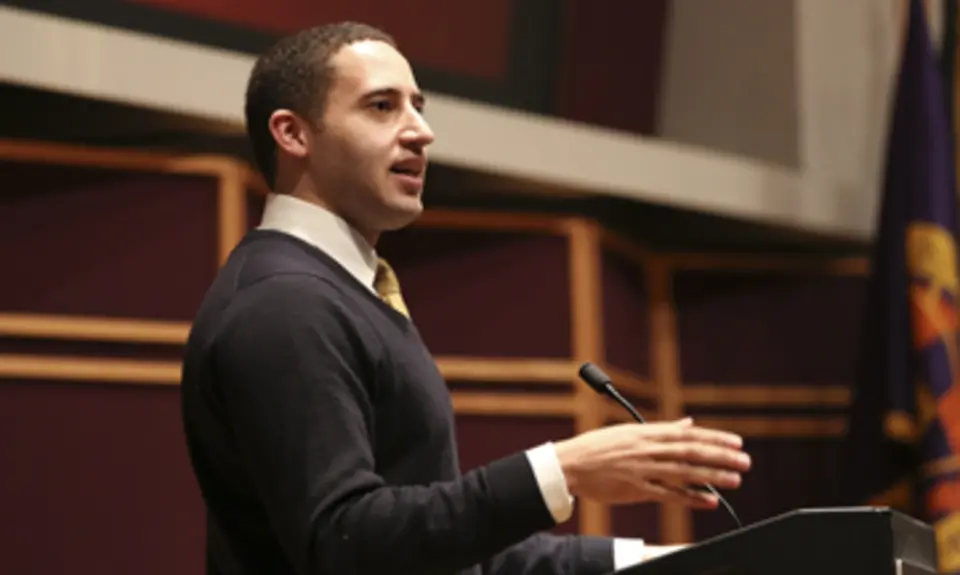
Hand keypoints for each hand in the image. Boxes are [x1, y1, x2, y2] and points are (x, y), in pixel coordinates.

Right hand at [553, 417, 749, 507]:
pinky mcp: (637, 489)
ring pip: (684, 473)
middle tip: (744, 461)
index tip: (736, 442)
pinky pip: (668, 494)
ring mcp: (643, 470)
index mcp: (646, 433)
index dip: (715, 438)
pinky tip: (709, 501)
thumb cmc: (596, 447)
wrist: (570, 464)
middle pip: (691, 452)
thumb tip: (687, 424)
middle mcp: (648, 449)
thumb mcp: (628, 431)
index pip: (688, 434)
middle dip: (720, 457)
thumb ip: (661, 429)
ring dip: (712, 476)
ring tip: (735, 480)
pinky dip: (690, 498)